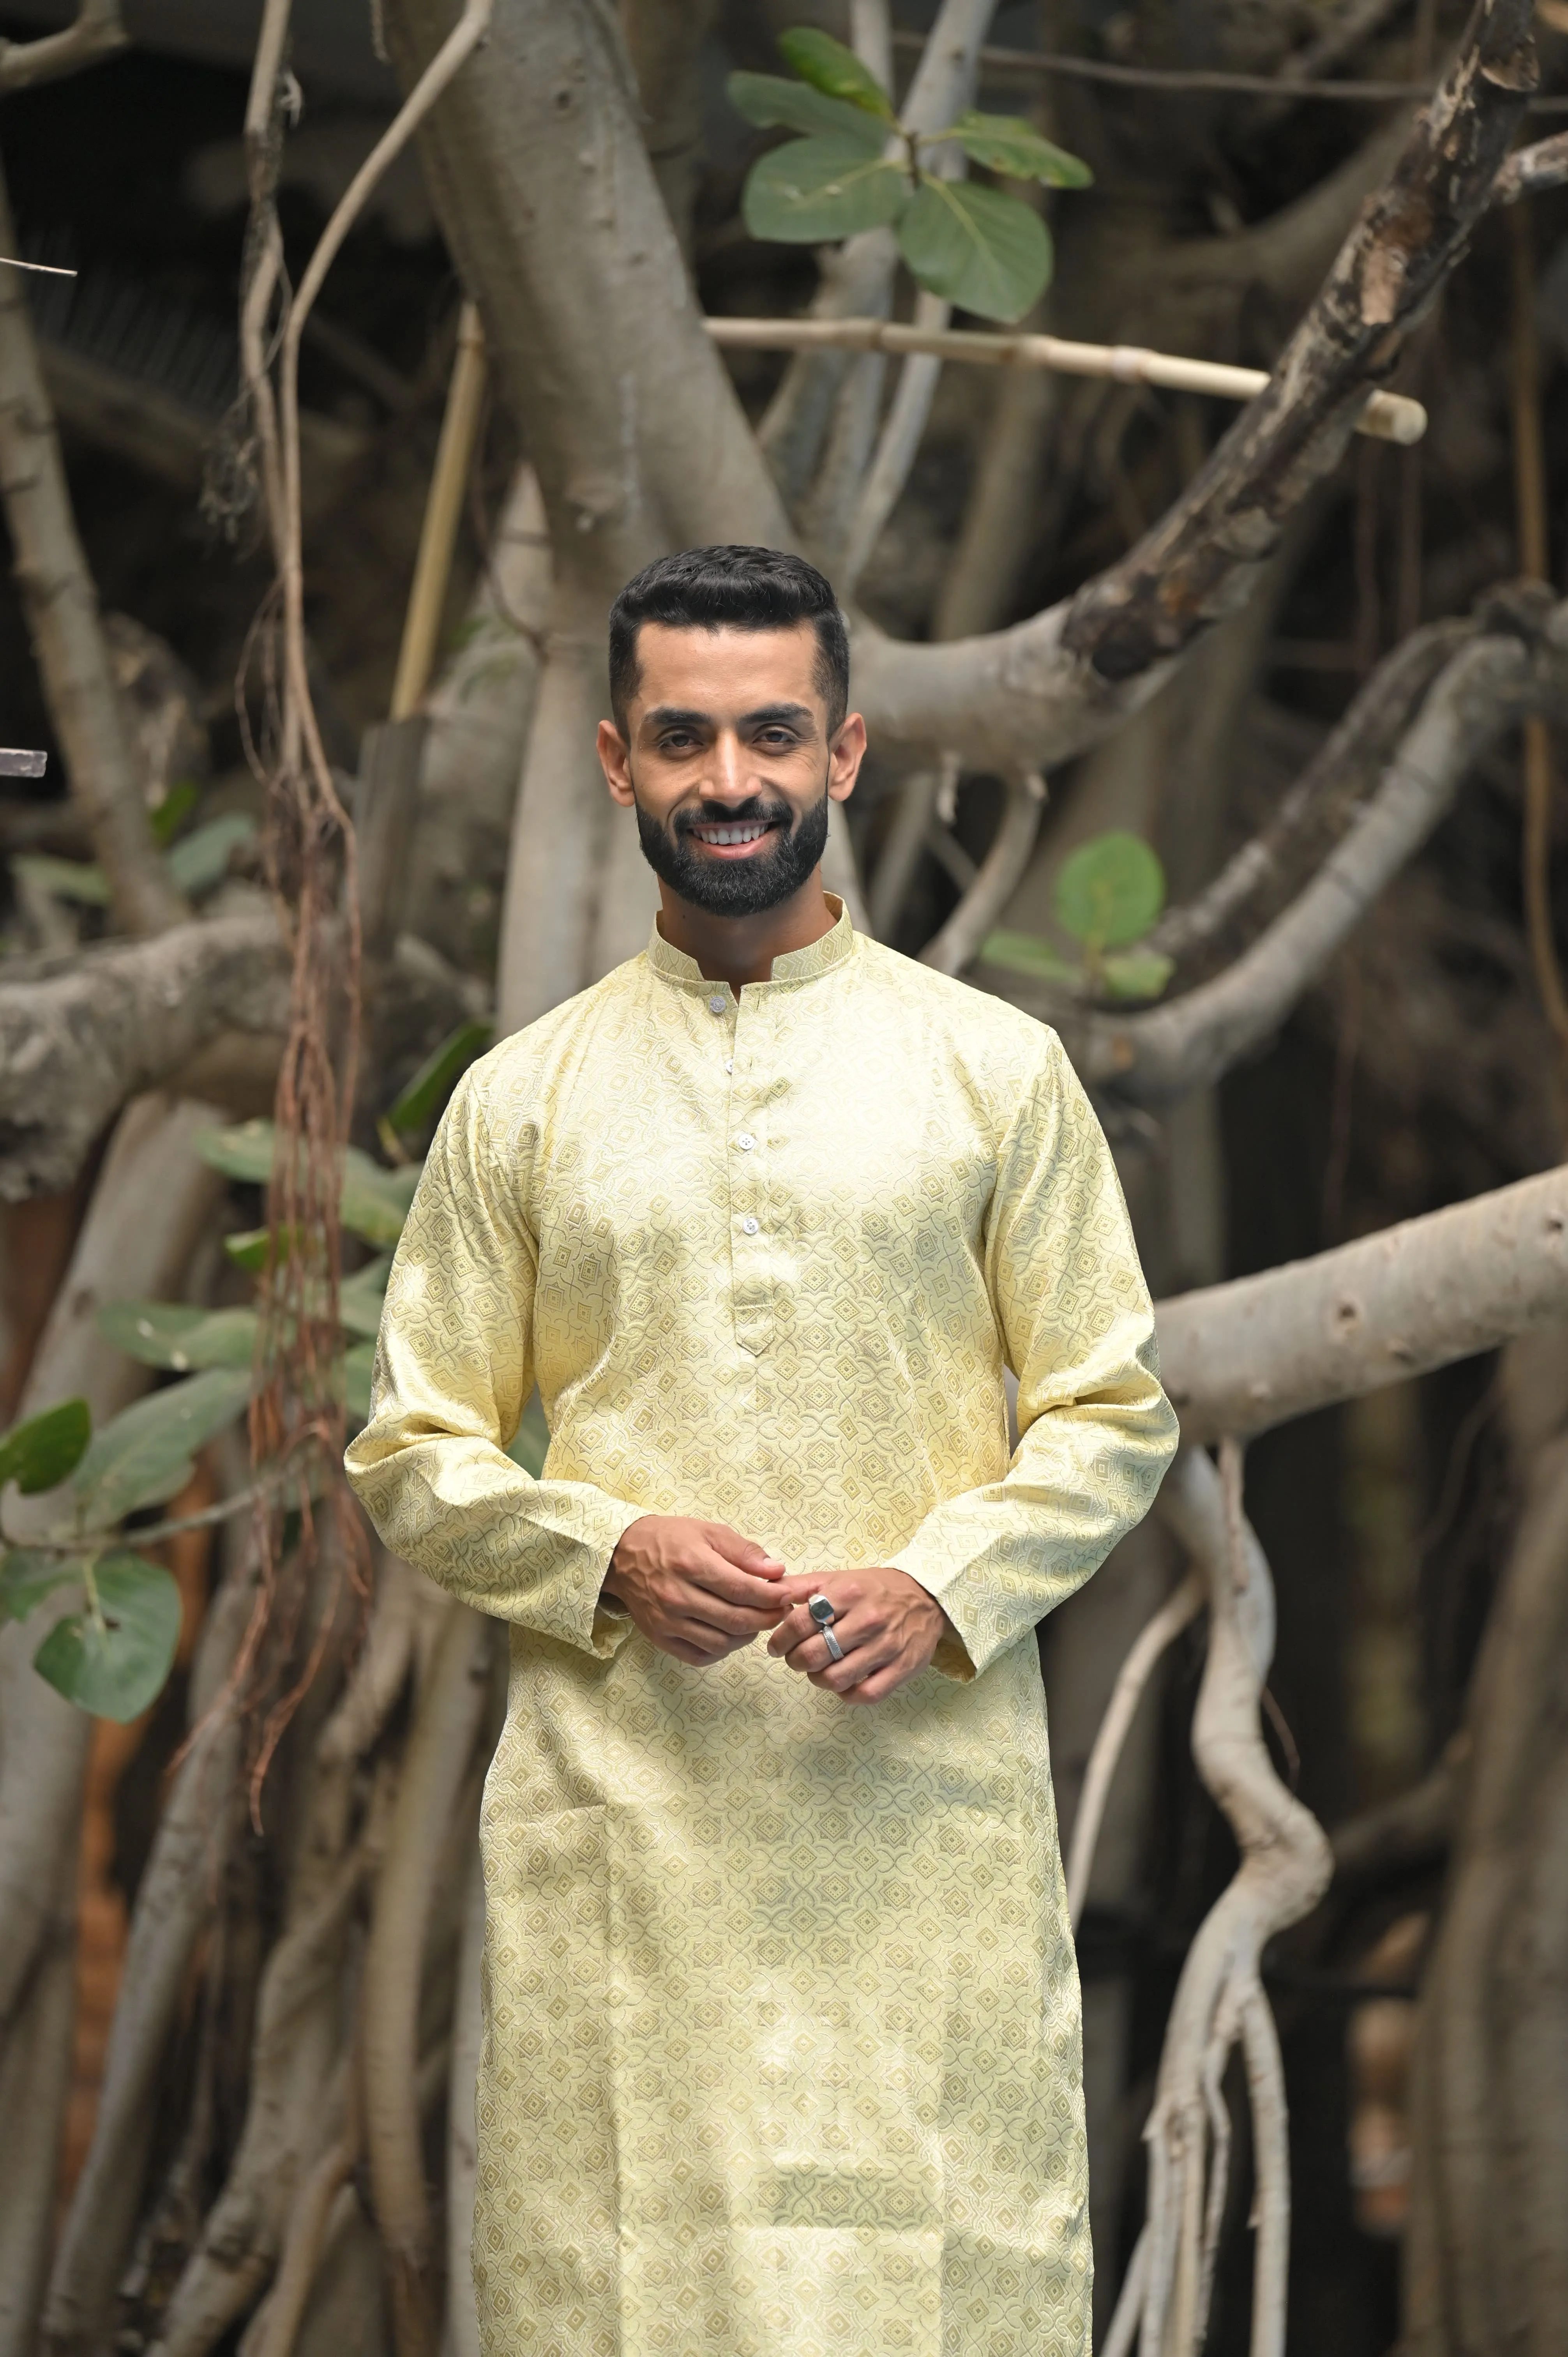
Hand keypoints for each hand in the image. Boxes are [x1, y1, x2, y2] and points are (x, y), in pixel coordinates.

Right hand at [603, 1515, 787, 1666]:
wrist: (622, 1556)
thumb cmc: (670, 1540)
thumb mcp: (708, 1531)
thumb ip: (744, 1552)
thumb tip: (776, 1571)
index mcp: (691, 1564)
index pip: (742, 1589)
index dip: (772, 1596)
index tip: (788, 1594)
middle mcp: (676, 1596)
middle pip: (735, 1620)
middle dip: (767, 1618)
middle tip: (781, 1611)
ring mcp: (667, 1621)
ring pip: (721, 1642)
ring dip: (747, 1635)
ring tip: (756, 1620)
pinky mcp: (660, 1638)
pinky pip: (700, 1656)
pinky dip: (723, 1649)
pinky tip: (731, 1634)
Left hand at [766, 1567, 950, 1703]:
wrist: (927, 1596)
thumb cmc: (875, 1589)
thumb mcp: (839, 1578)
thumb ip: (801, 1586)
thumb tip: (768, 1593)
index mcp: (848, 1594)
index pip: (800, 1623)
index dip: (780, 1639)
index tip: (776, 1646)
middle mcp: (868, 1620)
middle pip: (815, 1655)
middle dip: (795, 1661)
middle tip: (796, 1659)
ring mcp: (887, 1647)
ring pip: (836, 1679)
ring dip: (818, 1679)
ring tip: (818, 1670)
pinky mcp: (903, 1668)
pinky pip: (865, 1695)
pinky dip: (847, 1694)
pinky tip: (843, 1683)